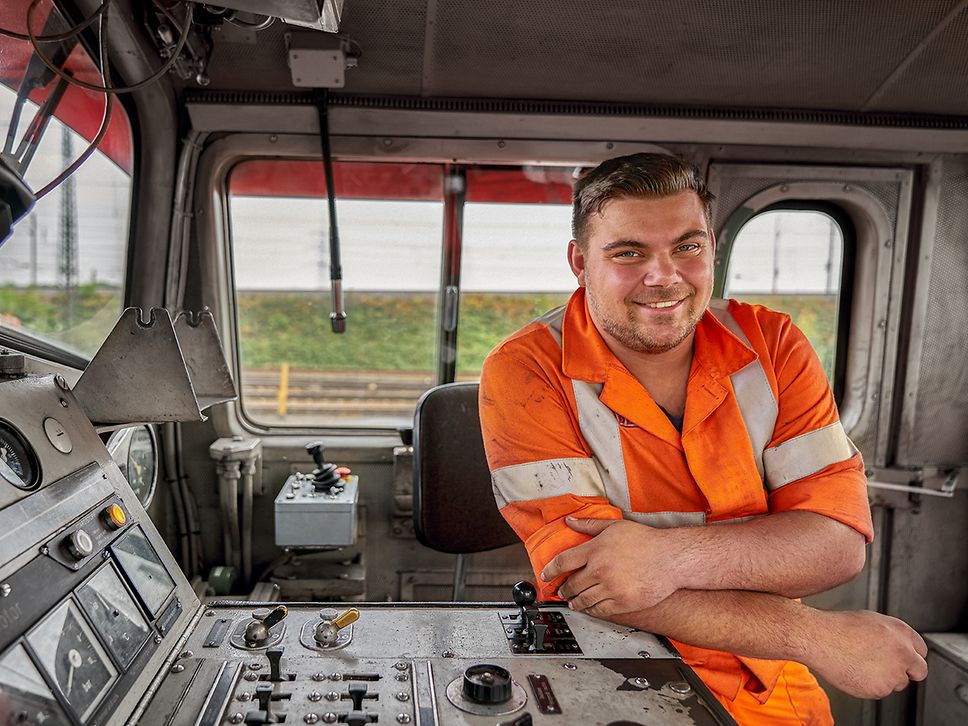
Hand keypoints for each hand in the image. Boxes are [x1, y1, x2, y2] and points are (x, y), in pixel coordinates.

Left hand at [540, 517, 681, 616]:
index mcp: (596, 550)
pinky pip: (599, 610)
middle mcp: (600, 570)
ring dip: (575, 601)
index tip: (545, 575)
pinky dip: (590, 609)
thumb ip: (590, 525)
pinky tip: (589, 607)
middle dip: (563, 588)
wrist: (670, 559)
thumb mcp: (615, 526)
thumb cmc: (646, 541)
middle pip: (572, 584)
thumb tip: (570, 521)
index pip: (564, 561)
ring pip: (583, 599)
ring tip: (572, 601)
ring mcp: (611, 588)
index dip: (551, 570)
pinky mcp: (622, 602)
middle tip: (560, 590)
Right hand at [804, 610, 927, 698]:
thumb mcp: (871, 621)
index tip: (904, 660)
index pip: (921, 651)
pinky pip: (880, 691)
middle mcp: (903, 652)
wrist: (819, 638)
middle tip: (888, 668)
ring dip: (885, 678)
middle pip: (919, 671)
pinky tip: (854, 671)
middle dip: (907, 671)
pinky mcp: (881, 688)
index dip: (911, 656)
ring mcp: (894, 672)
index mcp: (901, 631)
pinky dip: (869, 685)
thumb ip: (891, 636)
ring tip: (860, 664)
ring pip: (897, 683)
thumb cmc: (838, 627)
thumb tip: (896, 646)